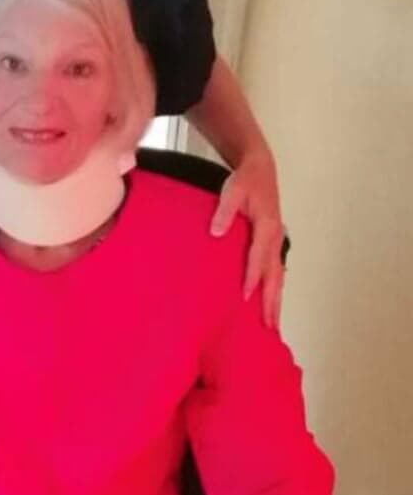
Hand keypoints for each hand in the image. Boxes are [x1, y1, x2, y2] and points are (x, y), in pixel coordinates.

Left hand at [210, 146, 284, 327]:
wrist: (260, 167)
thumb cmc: (245, 179)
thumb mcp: (232, 189)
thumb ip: (224, 211)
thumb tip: (216, 232)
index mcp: (266, 227)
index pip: (258, 259)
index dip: (251, 279)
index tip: (244, 299)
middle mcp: (274, 238)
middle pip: (275, 275)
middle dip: (272, 302)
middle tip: (269, 327)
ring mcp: (275, 241)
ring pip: (278, 276)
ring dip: (276, 299)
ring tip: (273, 324)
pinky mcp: (272, 241)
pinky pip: (274, 269)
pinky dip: (274, 287)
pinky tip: (268, 300)